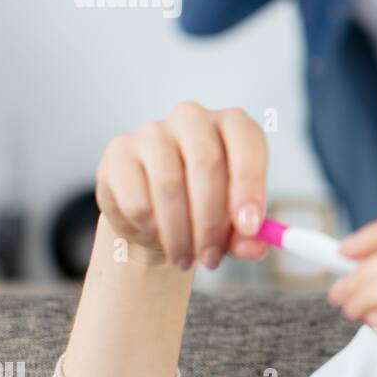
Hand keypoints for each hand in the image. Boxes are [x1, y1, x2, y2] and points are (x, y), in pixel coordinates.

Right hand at [94, 100, 269, 269]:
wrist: (152, 215)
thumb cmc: (203, 209)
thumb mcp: (232, 225)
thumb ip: (247, 236)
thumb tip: (256, 247)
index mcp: (232, 125)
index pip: (247, 140)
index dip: (250, 185)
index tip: (249, 228)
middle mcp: (194, 118)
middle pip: (207, 163)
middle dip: (212, 221)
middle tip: (212, 258)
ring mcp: (153, 131)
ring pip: (169, 185)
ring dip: (180, 233)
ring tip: (185, 259)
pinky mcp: (119, 151)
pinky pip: (136, 198)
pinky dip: (149, 226)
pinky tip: (155, 233)